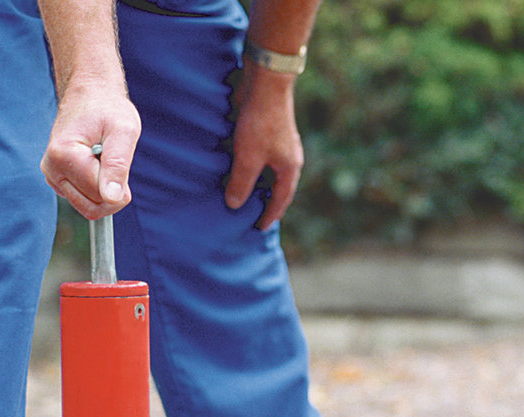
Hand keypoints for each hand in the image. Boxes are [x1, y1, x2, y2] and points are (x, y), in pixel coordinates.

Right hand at [40, 81, 141, 219]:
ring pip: (89, 207)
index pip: (100, 195)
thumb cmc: (109, 109)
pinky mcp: (57, 179)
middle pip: (92, 207)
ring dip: (105, 190)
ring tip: (104, 160)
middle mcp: (51, 168)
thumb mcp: (123, 132)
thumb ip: (118, 165)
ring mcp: (52, 175)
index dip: (120, 185)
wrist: (90, 94)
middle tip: (115, 161)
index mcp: (63, 155)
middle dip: (112, 192)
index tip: (121, 157)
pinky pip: (84, 201)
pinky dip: (97, 188)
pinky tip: (96, 164)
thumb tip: (111, 198)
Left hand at [225, 59, 302, 229]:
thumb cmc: (260, 122)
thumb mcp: (248, 158)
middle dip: (264, 201)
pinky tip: (236, 169)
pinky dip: (249, 167)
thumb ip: (241, 183)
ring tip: (241, 195)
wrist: (264, 82)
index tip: (259, 228)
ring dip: (255, 184)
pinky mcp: (267, 132)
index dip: (269, 216)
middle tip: (250, 215)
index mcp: (289, 169)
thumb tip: (233, 204)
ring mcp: (278, 145)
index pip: (280, 201)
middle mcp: (288, 158)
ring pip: (267, 172)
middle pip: (276, 188)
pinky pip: (259, 157)